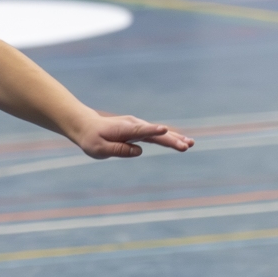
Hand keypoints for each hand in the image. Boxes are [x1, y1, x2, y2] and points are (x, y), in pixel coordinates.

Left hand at [71, 113, 192, 158]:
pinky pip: (157, 135)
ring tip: (190, 144)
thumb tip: (138, 151)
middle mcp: (134, 125)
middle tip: (186, 146)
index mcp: (124, 129)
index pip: (140, 131)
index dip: (152, 131)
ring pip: (159, 134)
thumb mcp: (99, 149)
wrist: (87, 126)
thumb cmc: (92, 139)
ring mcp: (138, 126)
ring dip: (175, 139)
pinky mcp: (140, 130)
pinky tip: (183, 142)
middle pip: (155, 134)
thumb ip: (118, 149)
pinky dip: (170, 138)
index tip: (164, 131)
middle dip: (171, 140)